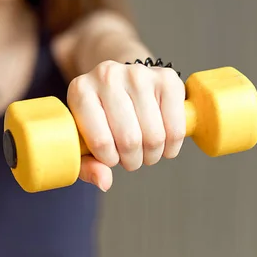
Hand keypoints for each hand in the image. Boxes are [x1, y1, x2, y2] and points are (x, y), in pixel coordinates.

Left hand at [67, 59, 185, 191]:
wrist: (119, 80)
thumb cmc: (99, 116)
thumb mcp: (84, 140)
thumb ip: (87, 165)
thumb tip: (105, 183)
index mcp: (80, 91)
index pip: (101, 141)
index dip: (110, 159)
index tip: (111, 157)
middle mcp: (107, 75)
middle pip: (130, 139)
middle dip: (133, 160)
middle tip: (131, 158)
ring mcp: (138, 74)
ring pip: (154, 136)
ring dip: (152, 154)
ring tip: (145, 150)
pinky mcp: (166, 77)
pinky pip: (176, 127)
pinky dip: (172, 145)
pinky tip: (164, 143)